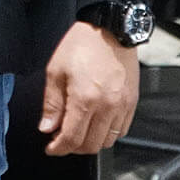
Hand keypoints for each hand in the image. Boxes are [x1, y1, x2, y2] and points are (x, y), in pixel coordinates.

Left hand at [40, 20, 139, 155]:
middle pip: (90, 145)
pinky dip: (106, 133)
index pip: (71, 138)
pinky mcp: (132, 103)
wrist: (110, 30)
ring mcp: (123, 106)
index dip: (58, 148)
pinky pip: (121, 130)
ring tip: (77, 131)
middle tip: (60, 140)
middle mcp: (107, 107)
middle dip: (72, 148)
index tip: (51, 148)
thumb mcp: (55, 71)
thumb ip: (52, 104)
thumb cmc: (82, 46)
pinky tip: (94, 124)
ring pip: (107, 141)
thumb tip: (47, 127)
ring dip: (90, 142)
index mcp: (85, 99)